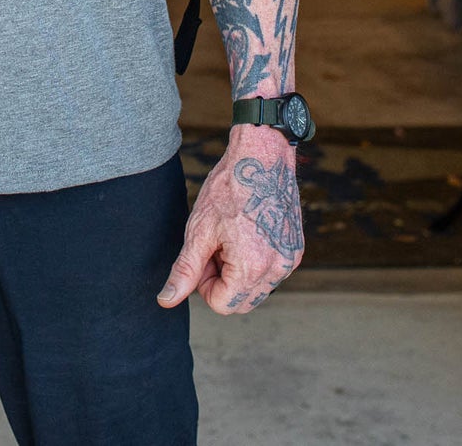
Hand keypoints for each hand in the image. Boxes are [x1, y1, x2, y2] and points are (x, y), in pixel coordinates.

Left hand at [157, 125, 303, 315]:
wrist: (261, 156)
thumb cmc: (228, 189)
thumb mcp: (199, 230)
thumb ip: (185, 270)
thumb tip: (166, 301)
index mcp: (253, 268)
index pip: (222, 304)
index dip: (204, 282)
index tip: (203, 253)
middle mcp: (278, 270)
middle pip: (240, 302)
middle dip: (222, 281)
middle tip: (214, 246)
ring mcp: (290, 260)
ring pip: (255, 288)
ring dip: (238, 272)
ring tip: (231, 236)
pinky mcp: (295, 249)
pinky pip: (271, 272)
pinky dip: (255, 261)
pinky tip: (246, 232)